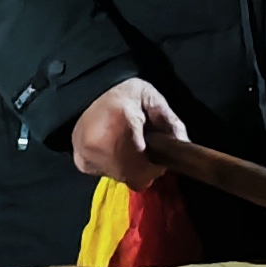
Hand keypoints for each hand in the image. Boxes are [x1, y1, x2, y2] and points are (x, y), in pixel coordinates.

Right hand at [69, 78, 185, 184]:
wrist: (90, 89)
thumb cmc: (124, 93)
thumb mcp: (153, 99)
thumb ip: (171, 123)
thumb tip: (183, 145)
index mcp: (119, 122)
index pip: (143, 164)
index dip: (155, 164)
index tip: (159, 155)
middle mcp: (98, 142)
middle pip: (133, 175)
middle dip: (145, 166)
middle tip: (145, 147)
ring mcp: (87, 154)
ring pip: (121, 177)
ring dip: (131, 167)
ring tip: (129, 144)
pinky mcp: (82, 161)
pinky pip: (108, 174)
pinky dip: (115, 165)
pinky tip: (114, 147)